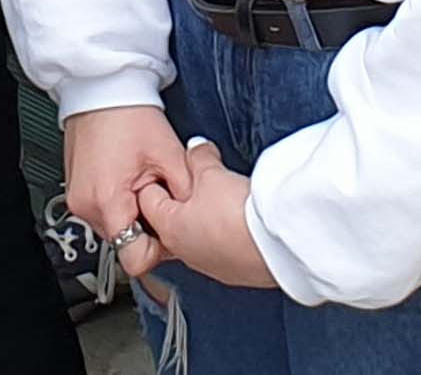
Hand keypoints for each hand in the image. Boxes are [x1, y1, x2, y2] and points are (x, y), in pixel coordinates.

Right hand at [65, 105, 193, 276]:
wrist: (102, 88)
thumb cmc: (130, 113)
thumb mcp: (170, 155)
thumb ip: (185, 195)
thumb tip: (195, 219)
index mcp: (108, 201)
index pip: (134, 258)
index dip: (158, 247)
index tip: (169, 228)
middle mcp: (86, 207)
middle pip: (124, 243)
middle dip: (147, 224)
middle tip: (159, 192)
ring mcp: (78, 200)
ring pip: (115, 227)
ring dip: (133, 212)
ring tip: (142, 180)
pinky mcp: (77, 192)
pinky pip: (104, 211)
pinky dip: (120, 202)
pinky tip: (129, 176)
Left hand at [136, 140, 276, 287]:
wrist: (274, 247)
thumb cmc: (238, 216)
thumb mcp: (212, 173)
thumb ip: (198, 157)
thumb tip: (195, 149)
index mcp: (169, 228)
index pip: (146, 198)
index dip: (155, 177)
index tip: (164, 166)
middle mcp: (183, 252)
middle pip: (171, 219)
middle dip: (181, 198)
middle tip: (197, 179)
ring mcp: (207, 264)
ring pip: (196, 235)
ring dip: (204, 218)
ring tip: (222, 198)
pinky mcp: (231, 271)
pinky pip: (219, 248)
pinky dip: (223, 234)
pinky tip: (237, 219)